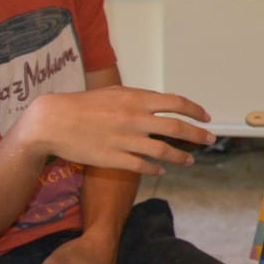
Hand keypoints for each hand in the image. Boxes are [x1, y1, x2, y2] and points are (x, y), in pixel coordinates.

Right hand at [17, 86, 213, 174]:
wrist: (52, 121)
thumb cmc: (83, 105)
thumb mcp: (115, 93)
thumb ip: (140, 98)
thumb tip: (162, 103)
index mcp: (136, 99)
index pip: (176, 103)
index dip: (195, 110)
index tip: (207, 117)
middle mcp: (135, 118)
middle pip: (177, 128)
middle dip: (198, 134)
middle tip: (210, 139)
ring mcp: (125, 139)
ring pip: (164, 151)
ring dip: (181, 156)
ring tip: (191, 160)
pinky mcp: (114, 158)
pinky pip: (143, 166)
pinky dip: (156, 169)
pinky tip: (162, 170)